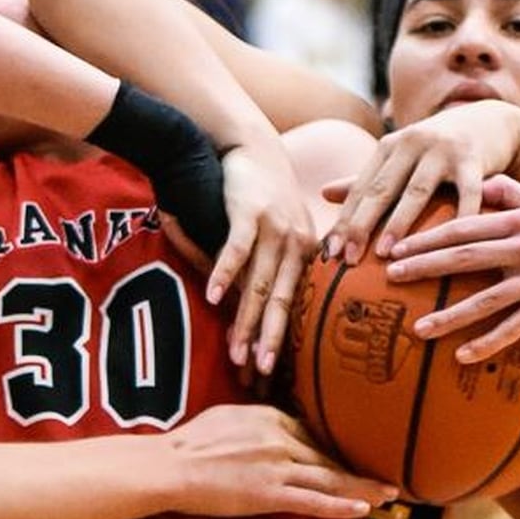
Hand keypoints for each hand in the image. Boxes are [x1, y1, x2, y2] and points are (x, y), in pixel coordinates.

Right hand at [165, 404, 396, 518]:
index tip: (352, 458)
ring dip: (362, 486)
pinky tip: (363, 509)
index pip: (312, 433)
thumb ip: (257, 421)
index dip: (334, 449)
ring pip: (329, 477)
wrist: (172, 466)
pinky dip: (340, 505)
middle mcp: (281, 439)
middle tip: (387, 475)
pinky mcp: (270, 494)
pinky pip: (313, 501)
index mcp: (270, 416)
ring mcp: (278, 467)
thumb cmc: (191, 443)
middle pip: (327, 454)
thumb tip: (272, 425)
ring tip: (388, 494)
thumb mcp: (229, 416)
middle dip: (359, 467)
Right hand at [206, 142, 318, 374]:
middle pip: (283, 300)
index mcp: (307, 252)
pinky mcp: (249, 212)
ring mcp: (274, 227)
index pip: (298, 305)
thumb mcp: (286, 230)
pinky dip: (224, 274)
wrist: (252, 145)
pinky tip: (212, 298)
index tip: (276, 373)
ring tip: (236, 350)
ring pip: (260, 282)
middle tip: (261, 373)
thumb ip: (281, 267)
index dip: (286, 339)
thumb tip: (272, 310)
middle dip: (271, 339)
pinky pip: (236, 249)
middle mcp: (296, 242)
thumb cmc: (264, 195)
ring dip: (246, 318)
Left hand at [322, 100, 519, 263]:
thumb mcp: (401, 158)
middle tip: (348, 259)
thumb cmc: (437, 150)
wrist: (490, 121)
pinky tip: (450, 244)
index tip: (329, 254)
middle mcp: (411, 143)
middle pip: (381, 189)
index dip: (344, 221)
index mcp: (388, 147)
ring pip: (417, 191)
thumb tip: (323, 194)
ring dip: (400, 223)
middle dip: (361, 225)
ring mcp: (442, 149)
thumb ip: (367, 178)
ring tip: (387, 254)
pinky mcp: (473, 158)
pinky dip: (460, 217)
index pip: (360, 190)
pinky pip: (467, 193)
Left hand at [383, 176, 519, 361]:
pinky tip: (463, 356)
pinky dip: (489, 342)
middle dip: (425, 266)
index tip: (396, 247)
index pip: (464, 226)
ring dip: (450, 316)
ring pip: (487, 299)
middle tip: (390, 277)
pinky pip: (516, 327)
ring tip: (418, 329)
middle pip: (467, 257)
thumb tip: (482, 178)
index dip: (428, 236)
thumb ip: (513, 193)